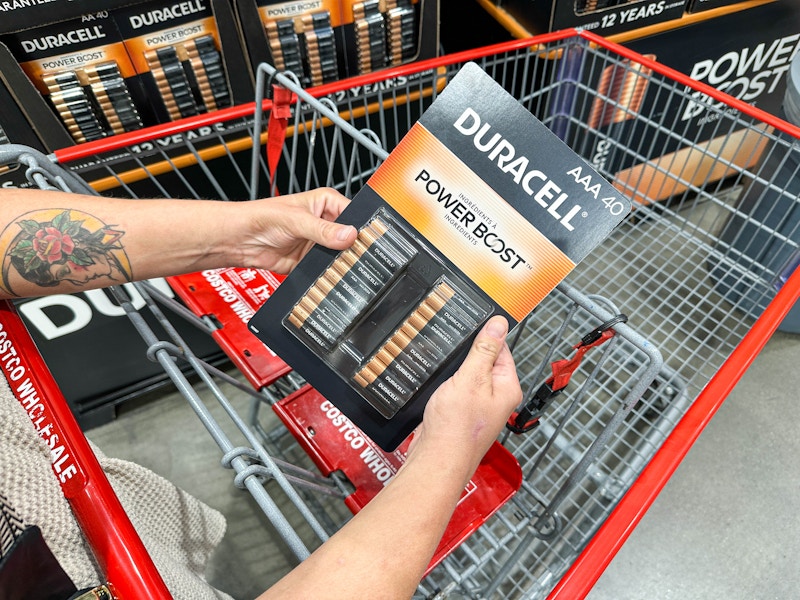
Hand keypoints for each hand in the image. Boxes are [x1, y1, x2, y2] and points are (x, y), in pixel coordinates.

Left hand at [234, 187, 357, 273]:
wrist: (241, 240)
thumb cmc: (261, 217)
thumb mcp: (297, 220)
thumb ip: (323, 230)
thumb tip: (348, 235)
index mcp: (326, 203)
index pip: (353, 214)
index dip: (360, 227)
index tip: (364, 240)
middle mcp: (325, 222)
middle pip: (349, 237)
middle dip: (352, 247)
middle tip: (353, 254)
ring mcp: (319, 242)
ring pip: (340, 255)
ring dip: (341, 261)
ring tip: (341, 264)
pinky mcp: (311, 260)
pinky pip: (326, 268)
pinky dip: (329, 273)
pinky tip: (329, 273)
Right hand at [407, 315, 521, 481]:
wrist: (437, 458)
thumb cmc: (457, 427)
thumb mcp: (471, 378)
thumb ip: (485, 350)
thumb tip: (499, 324)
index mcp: (507, 386)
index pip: (501, 348)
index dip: (484, 337)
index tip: (469, 327)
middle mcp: (497, 397)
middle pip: (483, 361)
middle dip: (466, 356)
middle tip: (452, 352)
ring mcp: (479, 406)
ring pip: (467, 376)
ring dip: (454, 372)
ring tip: (445, 374)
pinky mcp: (462, 413)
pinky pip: (456, 390)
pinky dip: (446, 385)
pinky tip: (438, 387)